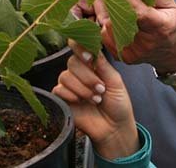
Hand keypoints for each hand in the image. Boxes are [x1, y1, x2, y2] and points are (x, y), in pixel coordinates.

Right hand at [52, 42, 138, 159]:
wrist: (114, 128)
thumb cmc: (118, 104)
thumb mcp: (115, 81)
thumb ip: (102, 64)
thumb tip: (92, 47)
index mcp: (93, 65)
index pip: (80, 48)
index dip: (80, 48)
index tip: (89, 58)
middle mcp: (79, 73)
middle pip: (72, 62)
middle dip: (87, 77)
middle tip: (100, 89)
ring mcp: (70, 85)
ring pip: (65, 76)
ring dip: (82, 88)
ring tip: (95, 99)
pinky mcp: (62, 99)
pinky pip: (58, 89)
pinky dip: (71, 95)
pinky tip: (81, 102)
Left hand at [95, 0, 175, 71]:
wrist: (168, 47)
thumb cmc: (167, 18)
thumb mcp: (168, 1)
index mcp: (161, 27)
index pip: (139, 12)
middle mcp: (146, 43)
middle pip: (120, 20)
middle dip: (109, 0)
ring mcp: (133, 52)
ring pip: (108, 26)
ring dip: (103, 9)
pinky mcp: (122, 56)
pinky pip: (104, 35)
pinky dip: (103, 21)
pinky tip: (106, 11)